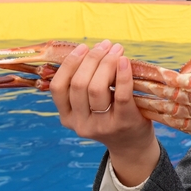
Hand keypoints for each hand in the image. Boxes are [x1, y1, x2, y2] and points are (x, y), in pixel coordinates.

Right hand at [50, 40, 159, 185]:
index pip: (58, 88)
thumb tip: (90, 49)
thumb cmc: (110, 117)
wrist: (132, 146)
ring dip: (107, 63)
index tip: (83, 47)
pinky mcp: (123, 123)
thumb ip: (84, 86)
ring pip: (96, 88)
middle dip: (92, 58)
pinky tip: (125, 61)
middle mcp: (80, 124)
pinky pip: (120, 95)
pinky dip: (122, 75)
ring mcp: (101, 126)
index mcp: (67, 117)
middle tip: (106, 45)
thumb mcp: (89, 108)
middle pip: (79, 84)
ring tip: (117, 50)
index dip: (69, 64)